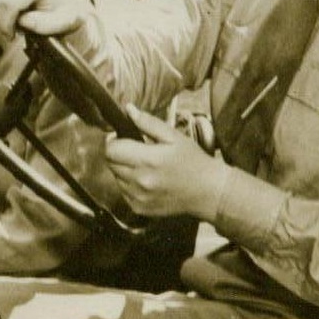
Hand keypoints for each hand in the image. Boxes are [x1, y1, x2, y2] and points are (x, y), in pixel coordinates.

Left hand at [105, 104, 229, 221]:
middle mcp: (140, 181)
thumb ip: (148, 123)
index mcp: (148, 160)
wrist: (208, 192)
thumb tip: (128, 110)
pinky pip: (123, 192)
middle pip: (111, 163)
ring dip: (124, 170)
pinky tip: (147, 181)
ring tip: (145, 167)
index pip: (111, 150)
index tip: (122, 138)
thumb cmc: (192, 161)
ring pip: (116, 178)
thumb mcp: (174, 136)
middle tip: (137, 151)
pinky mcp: (139, 208)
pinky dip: (130, 185)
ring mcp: (138, 197)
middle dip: (119, 154)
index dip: (114, 141)